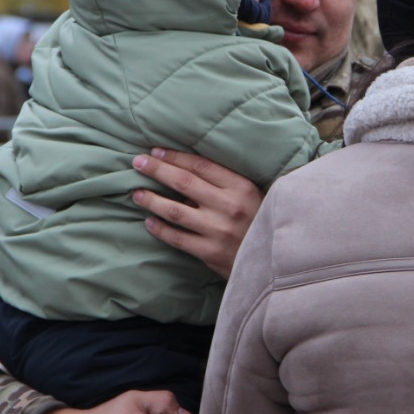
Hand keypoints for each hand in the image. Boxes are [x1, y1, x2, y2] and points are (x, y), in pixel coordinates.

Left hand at [132, 148, 263, 278]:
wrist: (277, 261)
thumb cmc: (263, 223)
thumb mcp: (253, 196)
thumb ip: (225, 185)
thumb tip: (186, 175)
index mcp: (241, 187)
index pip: (200, 165)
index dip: (175, 157)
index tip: (155, 151)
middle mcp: (229, 206)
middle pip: (183, 182)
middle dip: (157, 170)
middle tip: (137, 163)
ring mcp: (218, 230)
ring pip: (175, 210)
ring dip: (152, 200)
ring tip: (137, 194)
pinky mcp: (210, 253)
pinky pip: (178, 238)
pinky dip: (160, 229)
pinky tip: (149, 222)